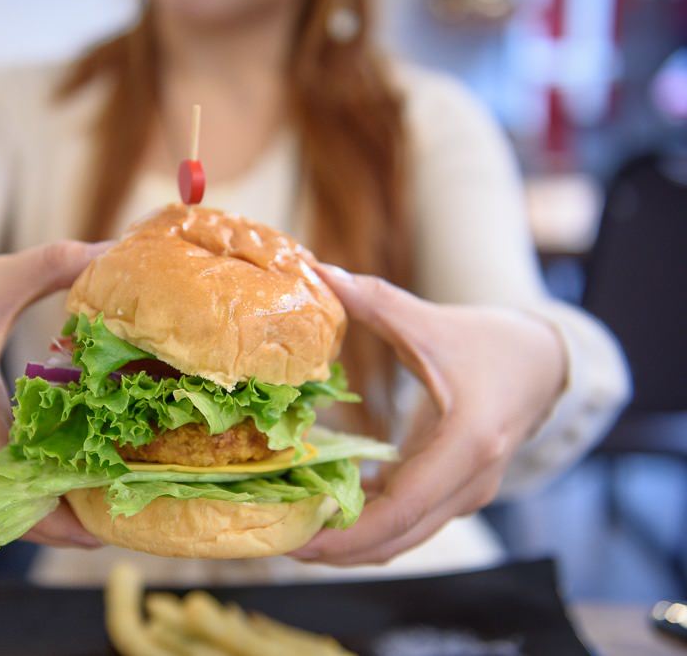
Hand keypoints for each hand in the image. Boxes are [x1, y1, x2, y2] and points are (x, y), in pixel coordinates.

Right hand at [0, 241, 109, 548]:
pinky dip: (28, 492)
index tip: (96, 526)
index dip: (48, 508)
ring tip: (102, 511)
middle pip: (5, 500)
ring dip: (45, 509)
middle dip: (59, 521)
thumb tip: (111, 254)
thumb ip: (53, 264)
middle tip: (116, 524)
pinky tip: (70, 485)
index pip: (4, 473)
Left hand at [290, 266, 565, 564]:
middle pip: (399, 537)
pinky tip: (328, 512)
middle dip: (338, 550)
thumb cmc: (490, 341)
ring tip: (294, 533)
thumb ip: (375, 302)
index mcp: (468, 444)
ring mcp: (468, 493)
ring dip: (352, 544)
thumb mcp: (431, 322)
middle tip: (278, 542)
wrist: (545, 361)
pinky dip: (370, 527)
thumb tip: (317, 272)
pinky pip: (410, 522)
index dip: (346, 533)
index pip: (402, 509)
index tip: (296, 539)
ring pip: (405, 538)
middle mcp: (472, 481)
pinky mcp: (457, 492)